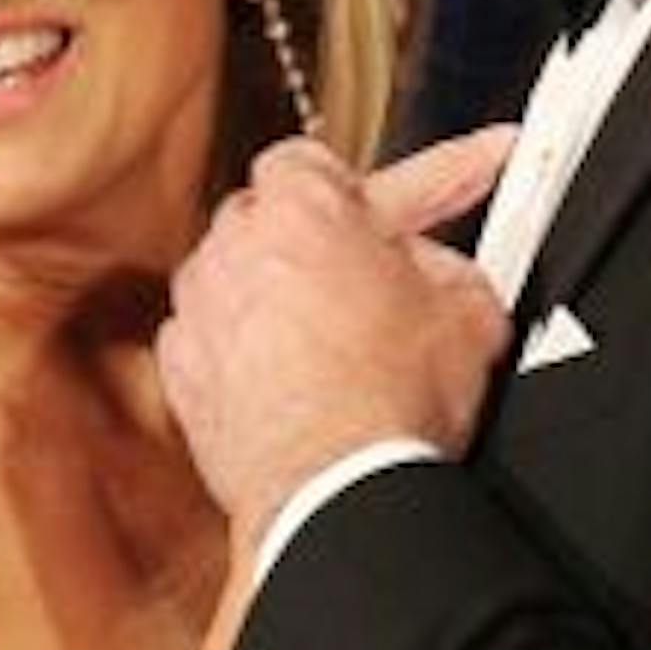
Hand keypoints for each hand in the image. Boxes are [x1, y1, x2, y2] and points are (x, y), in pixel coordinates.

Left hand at [159, 123, 516, 543]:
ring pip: (241, 277)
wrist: (333, 491)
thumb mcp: (469, 309)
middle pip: (277, 218)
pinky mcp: (181, 370)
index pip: (325, 159)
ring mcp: (199, 306)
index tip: (445, 179)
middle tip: (379, 278)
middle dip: (325, 242)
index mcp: (304, 206)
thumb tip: (439, 268)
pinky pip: (215, 338)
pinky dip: (248, 352)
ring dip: (283, 295)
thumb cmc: (392, 402)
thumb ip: (448, 260)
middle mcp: (235, 244)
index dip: (385, 179)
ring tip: (338, 342)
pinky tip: (294, 381)